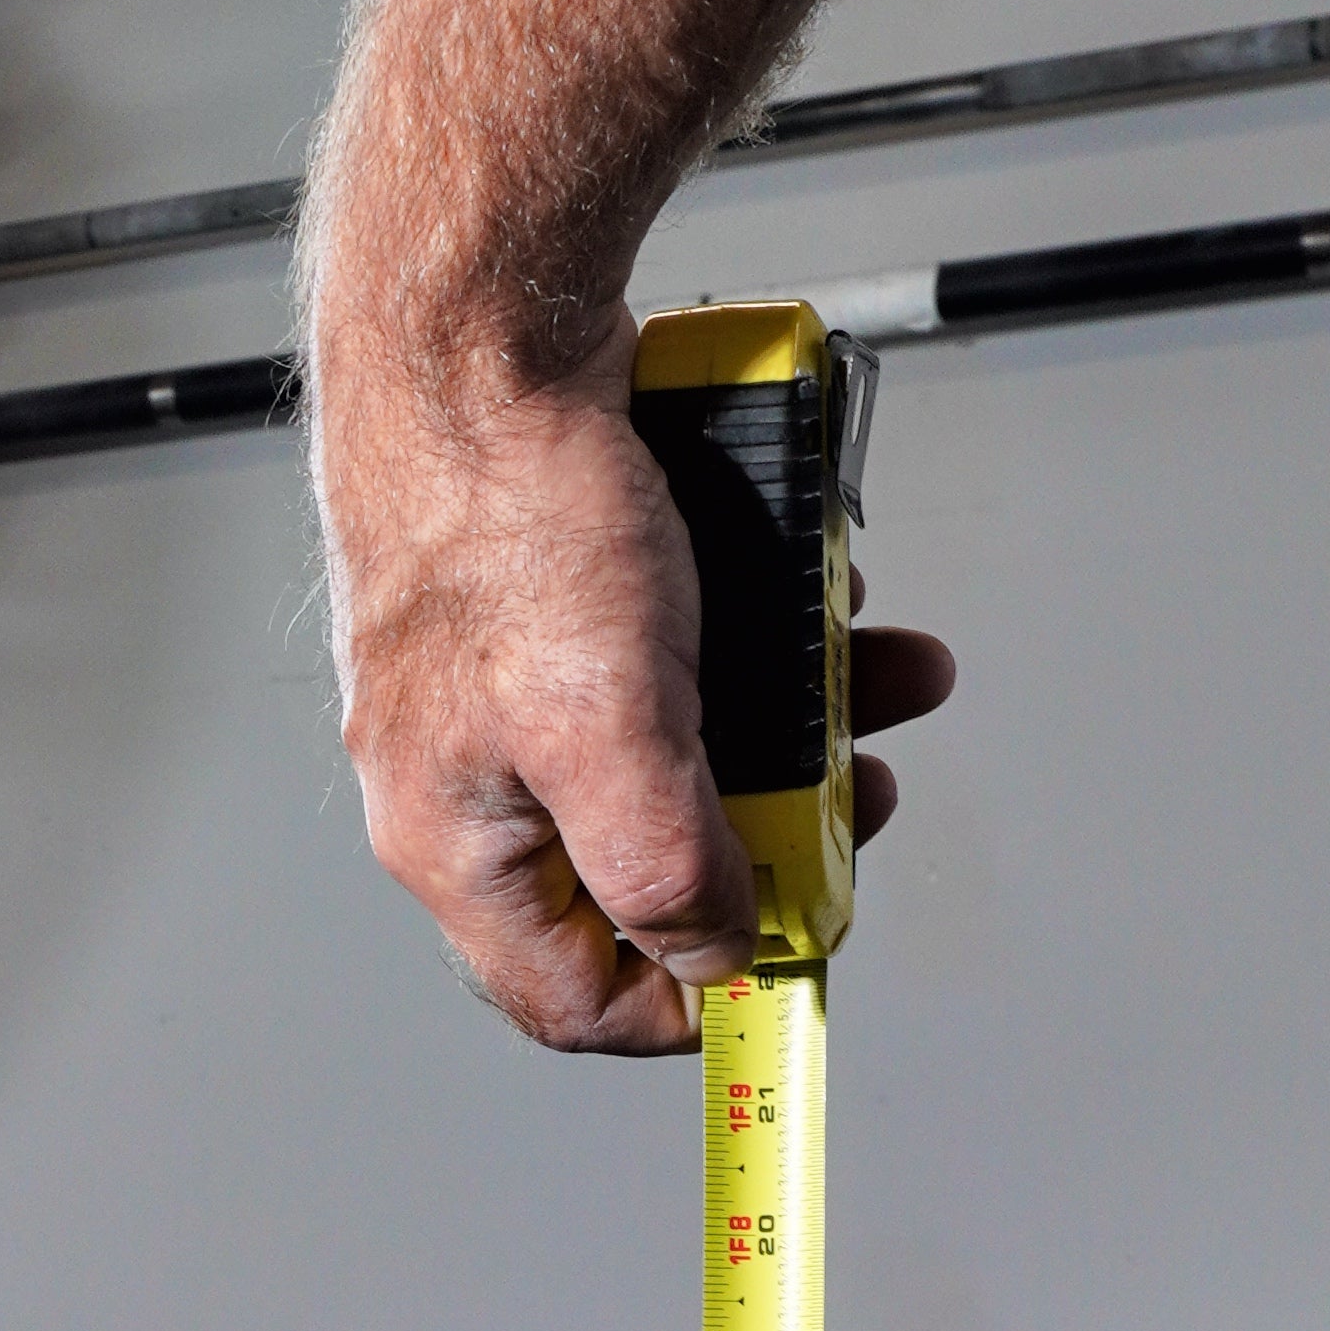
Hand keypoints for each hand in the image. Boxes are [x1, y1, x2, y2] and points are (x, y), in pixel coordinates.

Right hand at [309, 295, 956, 1053]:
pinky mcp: (555, 608)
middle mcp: (474, 778)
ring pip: (678, 759)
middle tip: (850, 796)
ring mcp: (511, 690)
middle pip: (641, 872)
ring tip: (875, 676)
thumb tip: (718, 954)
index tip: (793, 949)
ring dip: (795, 726)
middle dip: (773, 834)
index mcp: (454, 838)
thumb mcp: (609, 728)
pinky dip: (758, 642)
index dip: (690, 1000)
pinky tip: (815, 598)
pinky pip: (676, 664)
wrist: (480, 330)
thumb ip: (666, 869)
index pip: (571, 997)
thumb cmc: (507, 506)